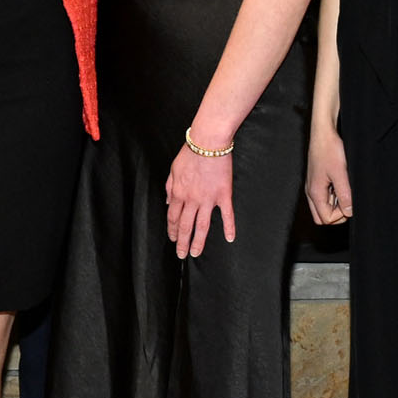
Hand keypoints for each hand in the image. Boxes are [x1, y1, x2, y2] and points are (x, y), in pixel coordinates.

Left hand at [165, 143, 236, 258]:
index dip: (172, 230)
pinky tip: (229, 239)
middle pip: (185, 226)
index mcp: (178, 193)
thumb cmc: (190, 153)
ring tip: (197, 253)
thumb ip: (169, 187)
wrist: (208, 142)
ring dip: (199, 241)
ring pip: (202, 226)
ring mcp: (208, 199)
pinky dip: (229, 228)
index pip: (172, 217)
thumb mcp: (173, 169)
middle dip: (182, 242)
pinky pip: (226, 215)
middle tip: (182, 254)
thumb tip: (167, 202)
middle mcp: (191, 199)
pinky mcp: (223, 195)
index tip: (172, 239)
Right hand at [305, 124, 351, 225]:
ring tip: (344, 190)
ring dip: (335, 205)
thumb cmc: (329, 150)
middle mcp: (311, 192)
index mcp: (315, 192)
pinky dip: (334, 197)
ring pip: (323, 208)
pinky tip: (341, 185)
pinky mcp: (318, 181)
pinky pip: (324, 197)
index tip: (349, 202)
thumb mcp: (340, 174)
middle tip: (347, 202)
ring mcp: (313, 186)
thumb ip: (344, 195)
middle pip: (321, 217)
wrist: (323, 133)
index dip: (340, 215)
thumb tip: (349, 212)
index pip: (325, 218)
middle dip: (336, 215)